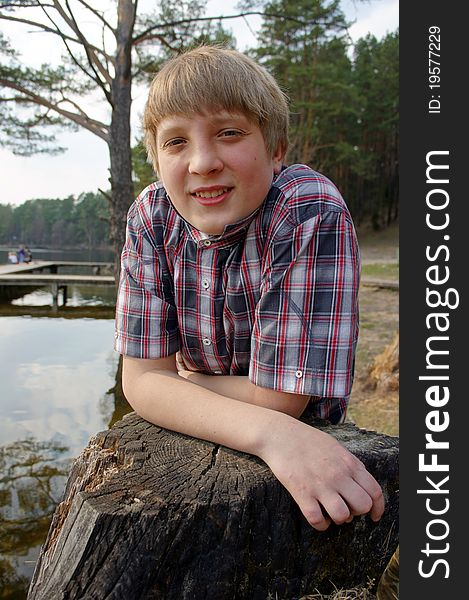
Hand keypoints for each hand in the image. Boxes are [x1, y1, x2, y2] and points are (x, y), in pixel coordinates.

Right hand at [259, 415, 384, 530]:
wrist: (280, 435)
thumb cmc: (308, 440)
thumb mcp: (336, 447)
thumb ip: (351, 465)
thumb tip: (362, 485)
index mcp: (349, 463)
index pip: (375, 491)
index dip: (377, 508)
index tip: (374, 516)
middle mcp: (338, 475)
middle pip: (363, 506)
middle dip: (357, 511)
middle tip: (346, 507)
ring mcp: (320, 485)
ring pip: (342, 516)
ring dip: (338, 518)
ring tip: (330, 511)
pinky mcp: (302, 493)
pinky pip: (317, 520)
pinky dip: (320, 524)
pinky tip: (317, 516)